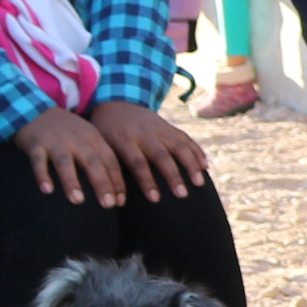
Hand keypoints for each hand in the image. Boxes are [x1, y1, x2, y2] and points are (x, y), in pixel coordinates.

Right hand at [15, 105, 124, 205]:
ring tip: (78, 201)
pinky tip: (46, 190)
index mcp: (93, 138)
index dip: (116, 181)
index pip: (109, 161)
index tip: (120, 202)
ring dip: (72, 181)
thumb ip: (101, 158)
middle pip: (92, 162)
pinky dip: (42, 175)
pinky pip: (38, 161)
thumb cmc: (67, 132)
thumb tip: (116, 191)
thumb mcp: (88, 137)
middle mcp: (76, 139)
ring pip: (65, 162)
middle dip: (101, 183)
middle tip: (108, 205)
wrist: (36, 110)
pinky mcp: (35, 144)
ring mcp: (55, 141)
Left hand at [89, 100, 214, 202]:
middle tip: (182, 196)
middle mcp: (143, 133)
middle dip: (173, 176)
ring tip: (199, 184)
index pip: (137, 162)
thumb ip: (110, 170)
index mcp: (123, 140)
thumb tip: (116, 203)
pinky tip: (204, 167)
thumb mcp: (102, 148)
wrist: (115, 103)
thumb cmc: (105, 135)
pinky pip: (186, 138)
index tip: (155, 200)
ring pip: (178, 145)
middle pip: (161, 155)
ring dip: (191, 164)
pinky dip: (196, 152)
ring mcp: (159, 128)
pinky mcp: (169, 126)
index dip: (147, 181)